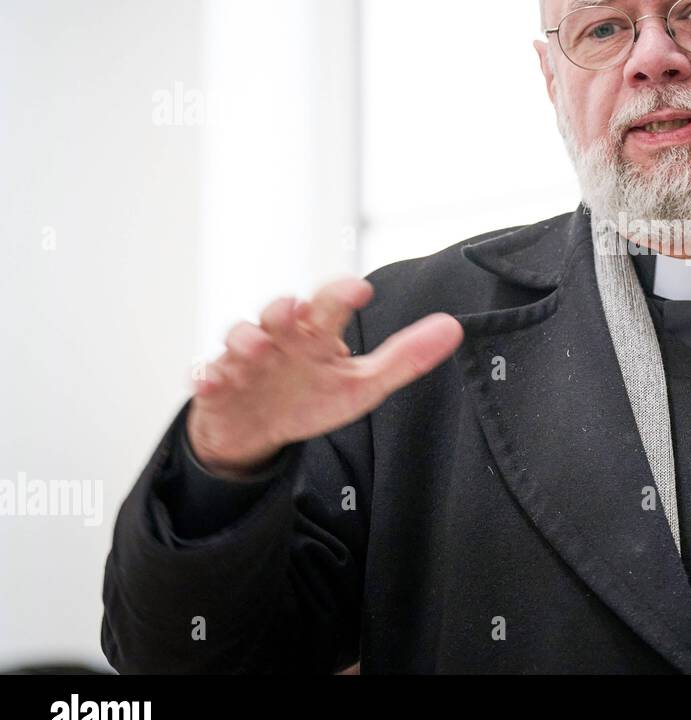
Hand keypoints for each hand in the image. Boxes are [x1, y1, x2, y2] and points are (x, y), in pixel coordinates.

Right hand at [186, 277, 462, 478]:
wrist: (257, 429)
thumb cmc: (311, 395)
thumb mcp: (362, 383)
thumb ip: (405, 357)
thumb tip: (453, 328)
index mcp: (316, 333)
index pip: (329, 305)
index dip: (341, 295)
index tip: (359, 289)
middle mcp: (279, 338)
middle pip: (280, 313)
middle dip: (286, 309)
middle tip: (295, 309)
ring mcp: (245, 360)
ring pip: (240, 337)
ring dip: (246, 339)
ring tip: (256, 346)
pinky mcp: (217, 386)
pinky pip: (208, 377)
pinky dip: (208, 376)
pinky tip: (211, 380)